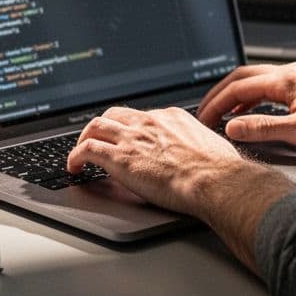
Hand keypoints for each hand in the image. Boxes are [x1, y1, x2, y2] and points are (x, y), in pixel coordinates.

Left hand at [67, 106, 295, 269]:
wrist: (216, 181)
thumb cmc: (221, 171)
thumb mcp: (212, 146)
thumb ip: (200, 145)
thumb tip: (205, 155)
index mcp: (172, 118)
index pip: (143, 116)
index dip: (131, 127)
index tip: (128, 138)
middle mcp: (150, 122)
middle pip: (115, 114)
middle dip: (103, 126)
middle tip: (98, 140)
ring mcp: (133, 137)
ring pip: (95, 126)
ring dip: (84, 139)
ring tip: (80, 154)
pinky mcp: (119, 157)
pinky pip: (86, 150)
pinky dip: (74, 156)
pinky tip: (74, 167)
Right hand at [197, 62, 295, 148]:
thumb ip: (263, 129)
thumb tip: (233, 128)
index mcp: (285, 80)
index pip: (237, 88)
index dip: (215, 104)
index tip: (203, 118)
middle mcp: (289, 72)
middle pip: (242, 77)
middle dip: (219, 95)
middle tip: (205, 113)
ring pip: (255, 79)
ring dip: (235, 95)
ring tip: (222, 114)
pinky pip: (268, 85)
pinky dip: (252, 97)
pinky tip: (251, 111)